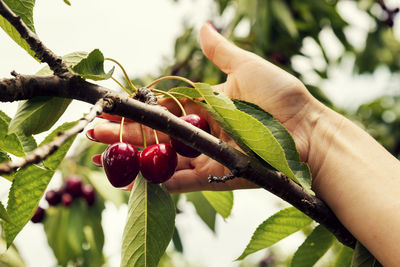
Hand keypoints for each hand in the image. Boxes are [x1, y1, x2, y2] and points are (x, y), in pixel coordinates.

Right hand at [90, 23, 319, 192]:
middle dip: (125, 134)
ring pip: (166, 158)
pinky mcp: (219, 175)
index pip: (162, 107)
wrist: (309, 132)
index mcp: (205, 105)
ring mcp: (210, 154)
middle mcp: (203, 131)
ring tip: (104, 157)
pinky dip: (163, 182)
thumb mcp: (247, 67)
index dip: (137, 108)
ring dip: (135, 159)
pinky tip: (137, 181)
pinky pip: (187, 181)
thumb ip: (221, 52)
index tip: (112, 107)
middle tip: (93, 133)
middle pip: (157, 134)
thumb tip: (203, 26)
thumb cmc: (282, 97)